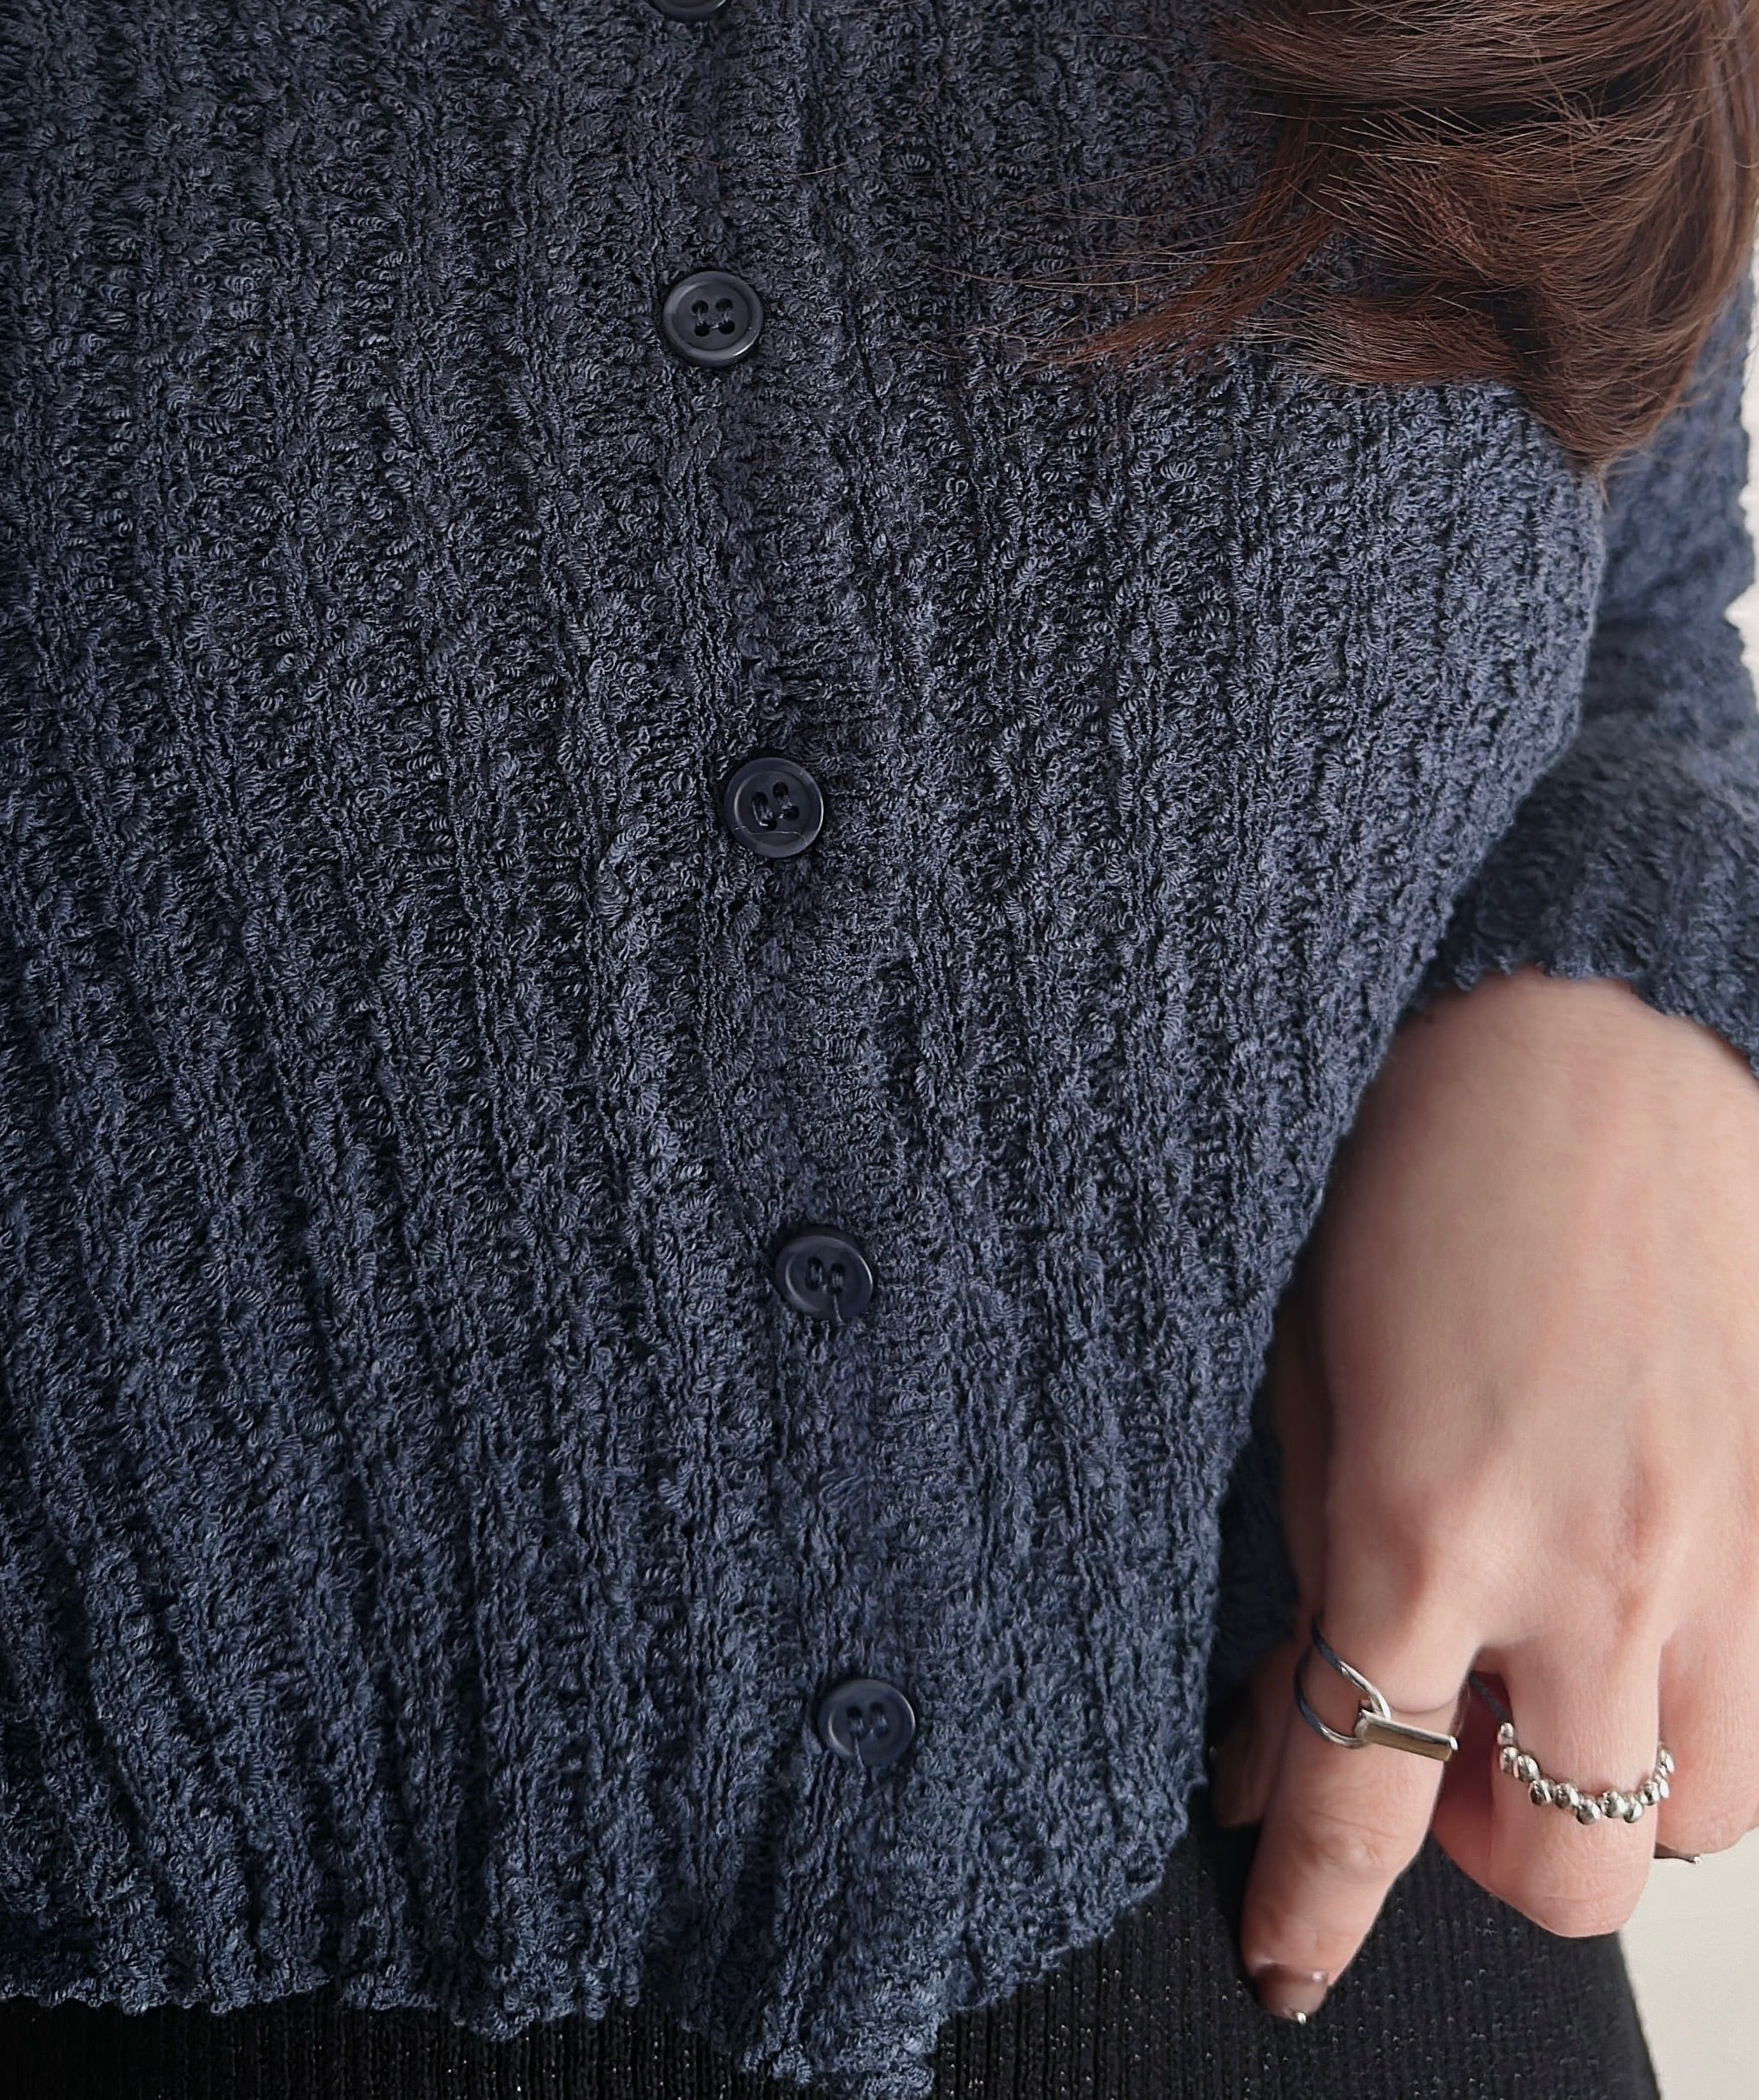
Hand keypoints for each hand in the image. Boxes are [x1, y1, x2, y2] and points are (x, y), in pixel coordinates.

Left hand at [1211, 967, 1758, 2021]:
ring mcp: (1717, 1548)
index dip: (1312, 1910)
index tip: (1286, 1960)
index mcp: (1426, 1528)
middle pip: (1552, 1868)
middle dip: (1472, 1853)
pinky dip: (1708, 1702)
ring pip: (1695, 1814)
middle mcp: (1590, 1571)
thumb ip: (1298, 1567)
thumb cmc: (1422, 1155)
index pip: (1358, 1806)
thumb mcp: (1301, 1363)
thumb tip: (1270, 1744)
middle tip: (1427, 1747)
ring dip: (1606, 1789)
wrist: (1591, 1022)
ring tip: (1544, 1687)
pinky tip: (1638, 1616)